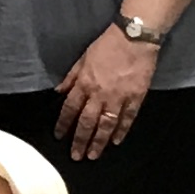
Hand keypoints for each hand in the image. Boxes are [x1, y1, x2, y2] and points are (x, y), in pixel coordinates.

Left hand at [54, 28, 153, 162]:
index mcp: (85, 83)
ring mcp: (119, 97)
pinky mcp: (136, 97)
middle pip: (87, 122)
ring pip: (106, 125)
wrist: (134, 37)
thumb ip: (71, 77)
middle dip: (80, 140)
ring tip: (93, 155)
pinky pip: (127, 118)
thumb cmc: (107, 45)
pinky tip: (116, 141)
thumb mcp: (82, 58)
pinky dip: (121, 130)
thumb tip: (58, 92)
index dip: (63, 124)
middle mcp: (99, 94)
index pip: (70, 109)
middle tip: (76, 156)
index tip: (59, 136)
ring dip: (99, 141)